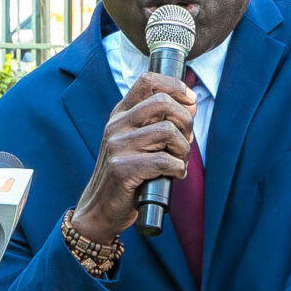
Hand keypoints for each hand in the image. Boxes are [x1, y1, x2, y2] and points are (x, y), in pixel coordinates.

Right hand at [71, 73, 194, 242]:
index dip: (175, 86)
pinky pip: (163, 161)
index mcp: (121, 114)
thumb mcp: (135, 141)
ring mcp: (117, 146)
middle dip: (185, 120)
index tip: (190, 101)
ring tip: (179, 161)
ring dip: (183, 149)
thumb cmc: (126, 174)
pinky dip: (178, 169)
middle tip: (186, 139)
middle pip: (162, 102)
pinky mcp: (122, 169)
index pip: (147, 81)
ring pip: (167, 131)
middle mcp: (117, 125)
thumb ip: (157, 122)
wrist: (99, 208)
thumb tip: (190, 105)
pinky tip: (174, 175)